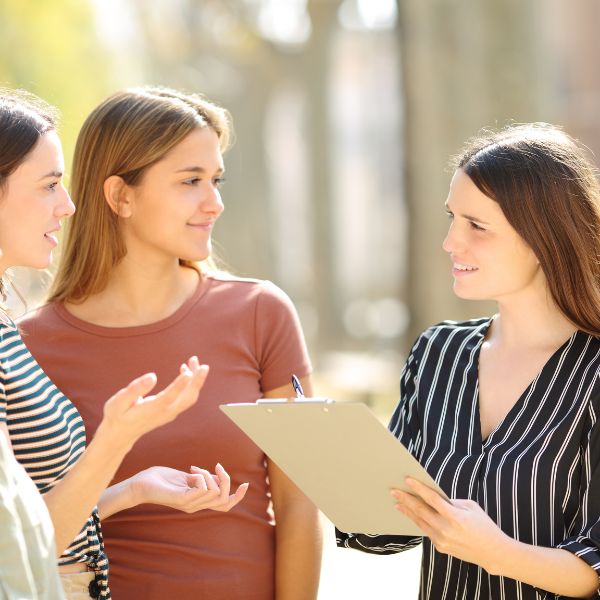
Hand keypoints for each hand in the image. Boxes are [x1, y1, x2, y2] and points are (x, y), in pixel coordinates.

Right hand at [100, 356, 208, 449]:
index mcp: (151, 410)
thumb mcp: (118, 402)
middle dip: (196, 380)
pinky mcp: (171, 411)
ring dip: (195, 380)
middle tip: (198, 361)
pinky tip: (185, 370)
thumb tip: (152, 376)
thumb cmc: (117, 415)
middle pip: (187, 398)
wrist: (120, 435)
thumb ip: (135, 389)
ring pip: (190, 398)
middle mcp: (165, 413)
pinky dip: (190, 384)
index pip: (169, 398)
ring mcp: (170, 413)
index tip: (188, 372)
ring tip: (193, 361)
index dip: (179, 385)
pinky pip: (186, 398)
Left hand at [130, 464, 248, 512]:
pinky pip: (203, 489)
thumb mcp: (187, 477)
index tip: (245, 484)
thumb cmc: (161, 479)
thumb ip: (202, 478)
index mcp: (199, 501)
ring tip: (194, 469)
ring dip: (209, 475)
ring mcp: (189, 504)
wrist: (140, 485)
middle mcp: (196, 506)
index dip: (237, 497)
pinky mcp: (182, 500)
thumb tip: (218, 476)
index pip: (224, 505)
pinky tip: (190, 472)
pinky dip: (202, 476)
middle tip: (216, 466)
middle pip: (224, 498)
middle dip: (226, 480)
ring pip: (215, 491)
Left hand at [391, 477, 509, 569]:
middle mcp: (446, 529)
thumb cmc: (484, 525)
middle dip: (406, 499)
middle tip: (394, 491)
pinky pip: (427, 531)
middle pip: (421, 511)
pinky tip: (411, 515)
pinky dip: (418, 521)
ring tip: (397, 502)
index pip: (432, 499)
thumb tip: (433, 497)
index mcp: (455, 516)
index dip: (419, 488)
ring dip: (407, 511)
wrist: (493, 552)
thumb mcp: (471, 507)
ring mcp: (442, 540)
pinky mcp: (441, 547)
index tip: (407, 480)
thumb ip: (451, 502)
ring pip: (420, 522)